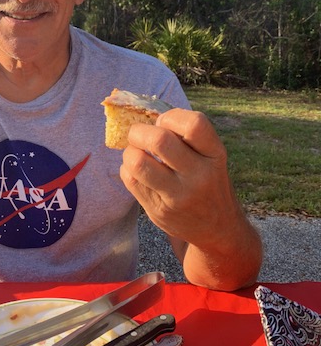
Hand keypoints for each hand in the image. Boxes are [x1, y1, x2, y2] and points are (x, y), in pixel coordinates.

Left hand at [120, 108, 261, 289]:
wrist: (218, 229)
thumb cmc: (208, 181)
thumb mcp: (210, 156)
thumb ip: (185, 136)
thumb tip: (145, 115)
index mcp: (215, 154)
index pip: (194, 124)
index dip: (170, 117)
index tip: (164, 123)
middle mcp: (199, 175)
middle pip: (159, 140)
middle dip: (139, 131)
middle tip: (138, 135)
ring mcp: (178, 196)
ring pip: (138, 162)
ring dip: (130, 152)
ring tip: (136, 153)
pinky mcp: (158, 211)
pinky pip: (130, 180)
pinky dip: (127, 169)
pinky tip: (137, 171)